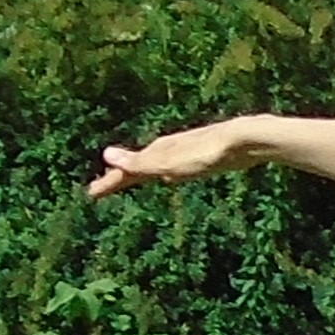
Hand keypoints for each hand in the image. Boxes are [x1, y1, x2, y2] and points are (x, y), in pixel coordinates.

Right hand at [87, 118, 257, 199]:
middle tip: (101, 188)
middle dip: (119, 176)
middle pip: (137, 165)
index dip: (109, 182)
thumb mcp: (169, 164)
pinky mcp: (201, 155)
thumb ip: (140, 163)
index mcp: (157, 153)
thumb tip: (106, 153)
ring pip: (153, 164)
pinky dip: (159, 171)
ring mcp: (184, 151)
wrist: (243, 140)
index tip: (91, 194)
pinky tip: (170, 174)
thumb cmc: (205, 154)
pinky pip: (171, 165)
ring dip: (138, 172)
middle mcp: (167, 149)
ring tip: (128, 179)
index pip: (125, 170)